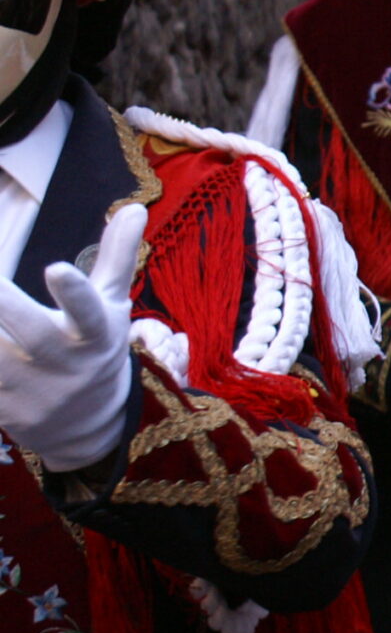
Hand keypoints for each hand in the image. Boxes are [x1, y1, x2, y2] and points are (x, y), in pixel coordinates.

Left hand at [0, 203, 145, 468]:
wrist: (88, 425)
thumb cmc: (94, 348)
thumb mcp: (111, 307)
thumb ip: (117, 258)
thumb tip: (135, 207)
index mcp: (92, 335)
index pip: (87, 312)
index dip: (73, 293)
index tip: (55, 267)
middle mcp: (62, 362)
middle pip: (30, 331)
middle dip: (5, 306)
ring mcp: (29, 389)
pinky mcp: (2, 408)